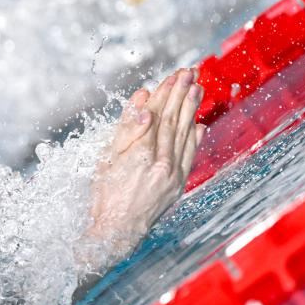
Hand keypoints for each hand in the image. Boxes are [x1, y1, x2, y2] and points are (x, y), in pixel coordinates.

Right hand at [83, 68, 206, 261]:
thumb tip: (143, 103)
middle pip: (173, 121)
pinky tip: (199, 124)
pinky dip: (195, 138)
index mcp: (140, 155)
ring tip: (198, 88)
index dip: (166, 94)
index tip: (172, 76)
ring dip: (192, 110)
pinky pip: (190, 156)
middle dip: (182, 94)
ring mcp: (172, 175)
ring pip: (184, 135)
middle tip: (190, 73)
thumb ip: (127, 129)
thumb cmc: (105, 195)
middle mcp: (161, 164)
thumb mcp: (107, 159)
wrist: (116, 231)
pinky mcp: (177, 185)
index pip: (157, 116)